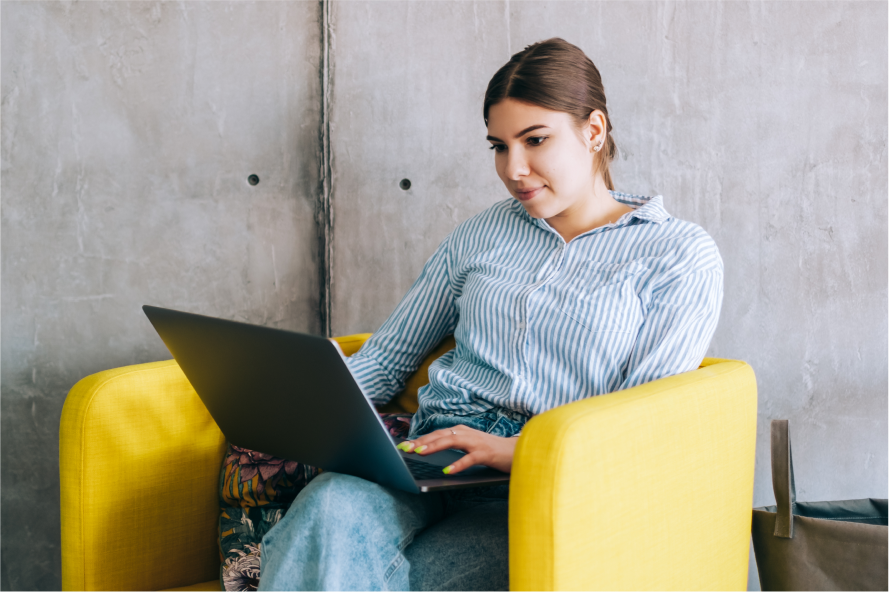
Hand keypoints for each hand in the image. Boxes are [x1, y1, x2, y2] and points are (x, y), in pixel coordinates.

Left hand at [396, 424, 516, 474]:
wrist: (517, 451)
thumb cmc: (490, 450)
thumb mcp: (468, 446)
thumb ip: (453, 447)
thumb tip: (430, 452)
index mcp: (460, 431)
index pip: (435, 434)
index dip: (418, 439)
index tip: (402, 445)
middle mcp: (466, 433)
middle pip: (439, 436)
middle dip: (421, 441)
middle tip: (405, 448)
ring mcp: (476, 442)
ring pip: (451, 442)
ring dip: (434, 446)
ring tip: (420, 452)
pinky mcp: (485, 453)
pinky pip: (469, 459)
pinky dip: (458, 464)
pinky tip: (447, 471)